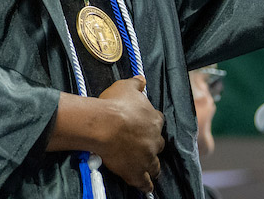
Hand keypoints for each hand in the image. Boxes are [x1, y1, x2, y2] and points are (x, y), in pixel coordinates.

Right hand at [97, 76, 165, 191]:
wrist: (105, 125)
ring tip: (145, 165)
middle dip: (152, 144)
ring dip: (151, 165)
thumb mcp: (125, 87)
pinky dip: (146, 184)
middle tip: (140, 144)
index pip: (158, 122)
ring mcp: (148, 158)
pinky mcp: (138, 172)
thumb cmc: (114, 104)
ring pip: (155, 166)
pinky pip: (146, 182)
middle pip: (158, 144)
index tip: (143, 124)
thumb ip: (136, 84)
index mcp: (154, 119)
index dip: (150, 123)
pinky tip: (145, 185)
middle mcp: (155, 140)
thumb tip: (142, 78)